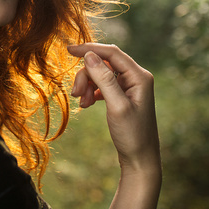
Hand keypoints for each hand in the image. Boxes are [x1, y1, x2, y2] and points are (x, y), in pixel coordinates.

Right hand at [68, 43, 160, 175]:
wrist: (139, 159)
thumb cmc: (132, 135)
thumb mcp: (117, 106)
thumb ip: (103, 79)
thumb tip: (89, 55)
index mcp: (140, 76)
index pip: (112, 53)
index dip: (90, 49)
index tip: (69, 50)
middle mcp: (136, 77)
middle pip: (103, 63)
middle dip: (86, 75)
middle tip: (76, 93)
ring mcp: (129, 86)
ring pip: (100, 74)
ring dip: (87, 85)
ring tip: (82, 103)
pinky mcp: (121, 95)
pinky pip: (101, 85)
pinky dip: (91, 92)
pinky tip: (86, 104)